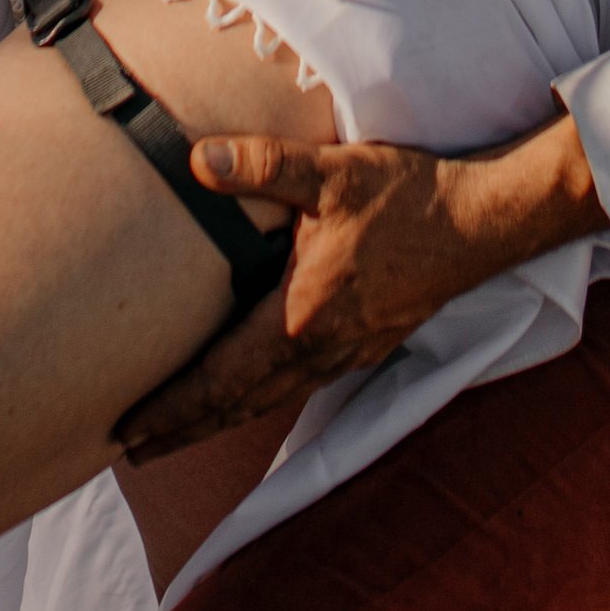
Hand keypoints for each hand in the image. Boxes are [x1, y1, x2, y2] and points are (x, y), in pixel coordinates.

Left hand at [115, 112, 607, 457]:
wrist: (483, 222)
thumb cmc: (408, 196)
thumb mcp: (332, 173)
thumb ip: (261, 165)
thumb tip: (195, 159)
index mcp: (300, 319)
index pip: (219, 378)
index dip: (170, 408)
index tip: (126, 432)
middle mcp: (320, 350)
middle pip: (237, 406)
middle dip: (183, 429)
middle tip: (132, 451)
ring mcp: (348, 353)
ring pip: (268, 401)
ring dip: (219, 419)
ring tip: (179, 431)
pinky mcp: (368, 344)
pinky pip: (299, 386)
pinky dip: (260, 400)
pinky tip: (253, 393)